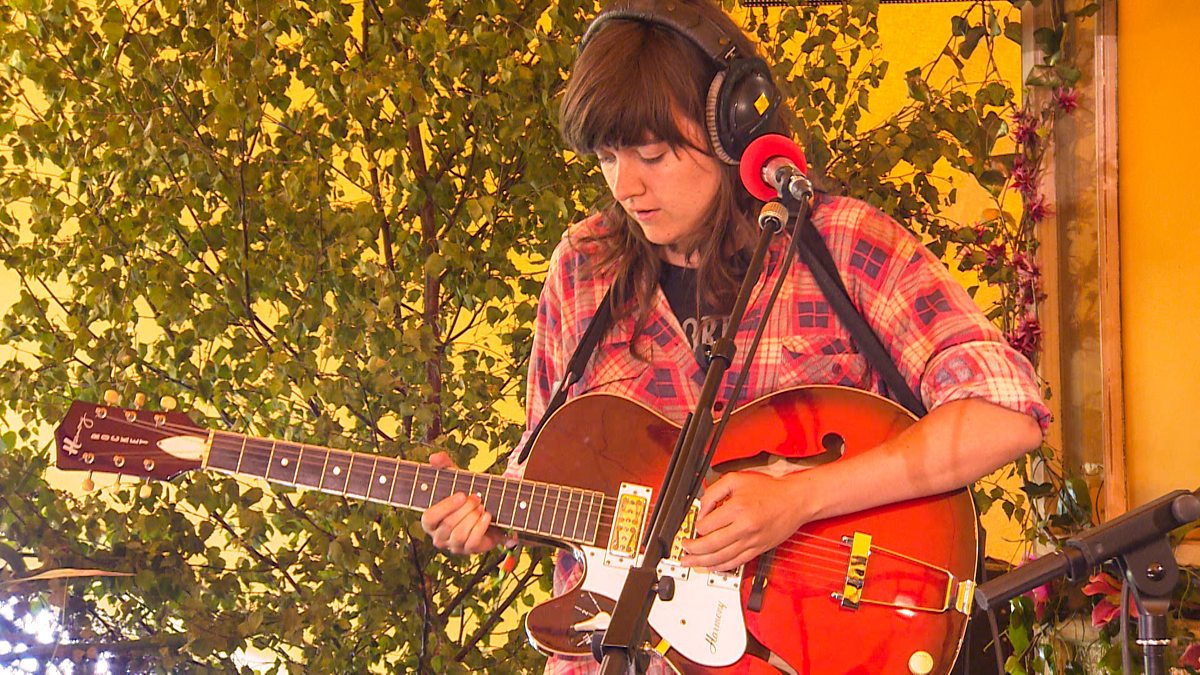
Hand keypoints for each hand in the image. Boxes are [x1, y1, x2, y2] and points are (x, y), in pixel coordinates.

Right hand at [419, 452, 511, 554]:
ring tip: (482, 506)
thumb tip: (434, 457)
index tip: (462, 494)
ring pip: (460, 535)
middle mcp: (438, 536)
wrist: (488, 509)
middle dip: (465, 509)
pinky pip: (472, 543)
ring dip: (473, 518)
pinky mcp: (469, 550)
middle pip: (448, 525)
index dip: (446, 506)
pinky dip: (481, 527)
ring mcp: (453, 545)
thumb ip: (445, 466)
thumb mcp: (456, 478)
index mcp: (430, 521)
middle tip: (477, 497)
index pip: (429, 518)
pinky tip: (487, 516)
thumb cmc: (466, 495)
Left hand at [680, 471, 810, 571]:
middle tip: (684, 548)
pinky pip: (736, 563)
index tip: (696, 525)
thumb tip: (702, 510)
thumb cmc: (769, 490)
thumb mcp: (736, 480)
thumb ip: (713, 492)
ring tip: (689, 562)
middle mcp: (744, 528)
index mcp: (737, 509)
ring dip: (702, 562)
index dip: (697, 526)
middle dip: (692, 549)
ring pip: (721, 558)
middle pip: (710, 545)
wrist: (794, 500)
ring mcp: (752, 541)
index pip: (706, 525)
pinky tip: (711, 566)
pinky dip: (721, 567)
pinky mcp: (758, 549)